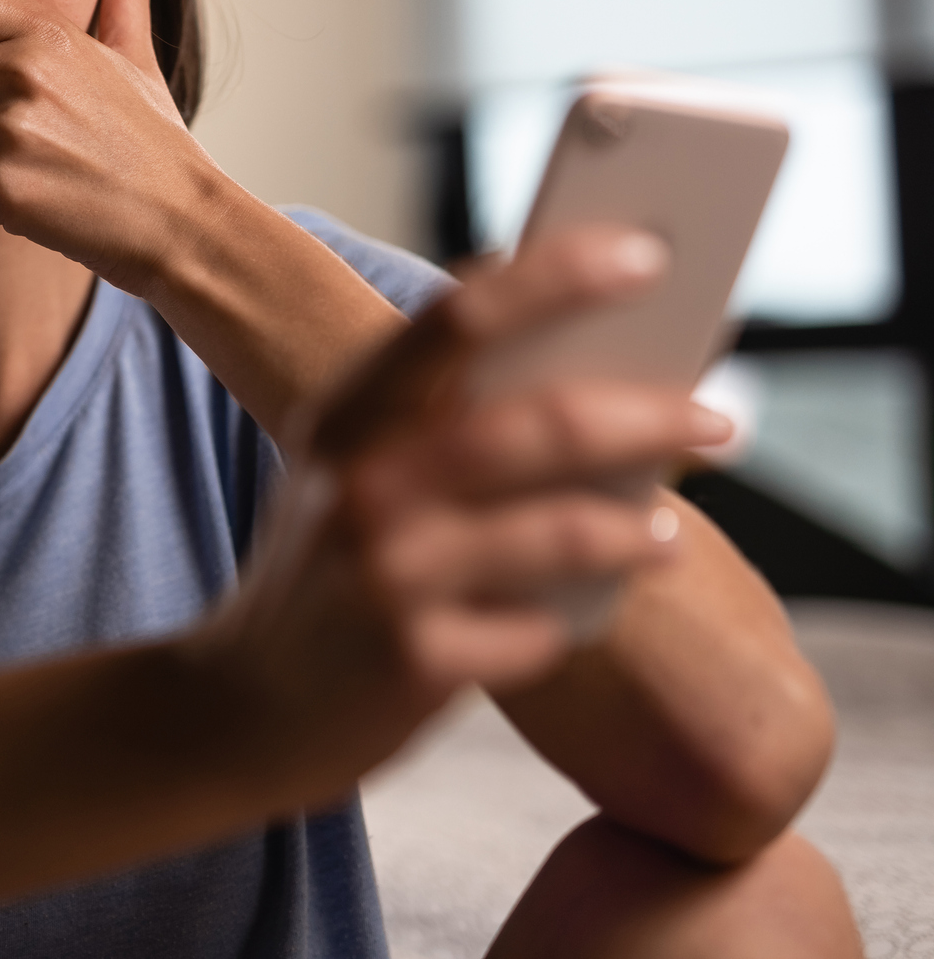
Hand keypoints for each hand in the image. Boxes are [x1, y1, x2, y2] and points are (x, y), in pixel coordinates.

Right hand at [186, 226, 729, 810]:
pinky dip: (570, 621)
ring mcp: (387, 574)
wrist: (241, 704)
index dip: (557, 276)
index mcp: (348, 416)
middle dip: (648, 415)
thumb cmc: (325, 573)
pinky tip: (575, 615)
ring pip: (559, 530)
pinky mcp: (415, 661)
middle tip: (717, 420)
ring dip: (635, 529)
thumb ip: (436, 417)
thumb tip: (593, 363)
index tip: (645, 254)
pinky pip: (539, 630)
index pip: (458, 316)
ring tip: (663, 535)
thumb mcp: (351, 472)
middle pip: (535, 422)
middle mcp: (363, 484)